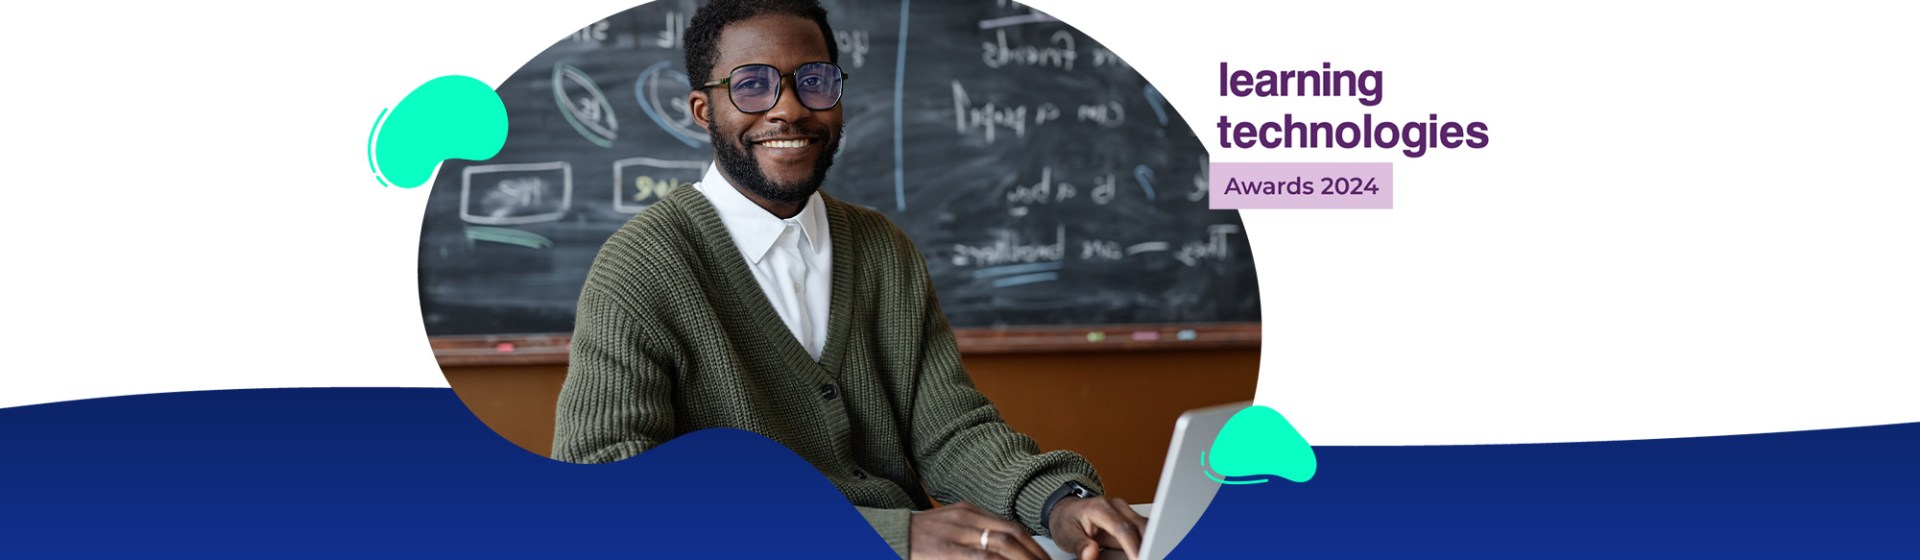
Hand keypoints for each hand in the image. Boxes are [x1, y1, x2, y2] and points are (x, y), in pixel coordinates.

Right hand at [909, 502, 1049, 559]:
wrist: (884, 536)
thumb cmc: (917, 538)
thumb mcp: (949, 527)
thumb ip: (974, 535)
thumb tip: (1001, 552)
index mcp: (967, 512)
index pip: (1011, 527)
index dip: (1033, 546)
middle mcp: (965, 519)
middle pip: (1011, 535)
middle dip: (1033, 555)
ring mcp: (955, 534)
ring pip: (1000, 546)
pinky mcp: (945, 551)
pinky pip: (980, 559)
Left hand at [1047, 496, 1147, 559]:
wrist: (1067, 511)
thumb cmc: (1066, 521)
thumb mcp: (1066, 535)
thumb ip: (1079, 545)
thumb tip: (1091, 552)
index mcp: (1100, 508)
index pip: (1122, 528)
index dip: (1132, 546)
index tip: (1138, 558)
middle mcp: (1117, 507)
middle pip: (1141, 527)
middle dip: (1147, 545)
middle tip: (1146, 558)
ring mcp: (1126, 512)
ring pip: (1147, 528)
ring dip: (1149, 544)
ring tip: (1148, 555)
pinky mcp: (1131, 519)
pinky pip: (1145, 531)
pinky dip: (1147, 542)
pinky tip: (1146, 552)